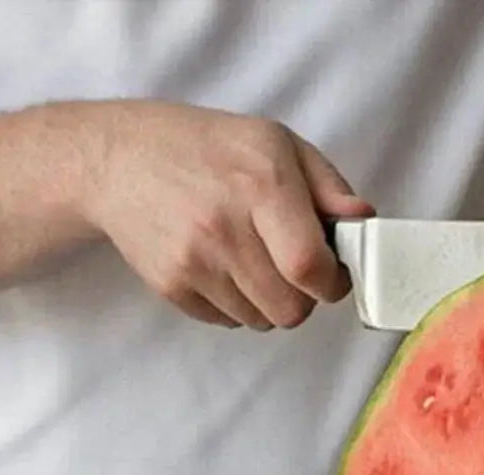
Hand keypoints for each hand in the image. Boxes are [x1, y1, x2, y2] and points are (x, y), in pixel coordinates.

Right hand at [79, 100, 373, 329]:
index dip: (332, 283)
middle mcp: (225, 227)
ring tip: (253, 263)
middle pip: (290, 309)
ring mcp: (194, 262)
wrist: (119, 161)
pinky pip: (226, 322)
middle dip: (302, 298)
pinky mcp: (171, 286)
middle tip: (293, 272)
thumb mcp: (275, 143)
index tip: (332, 276)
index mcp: (261, 185)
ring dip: (268, 303)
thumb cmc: (206, 148)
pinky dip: (235, 305)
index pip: (309, 266)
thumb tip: (363, 223)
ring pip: (260, 322)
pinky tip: (223, 268)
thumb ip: (328, 186)